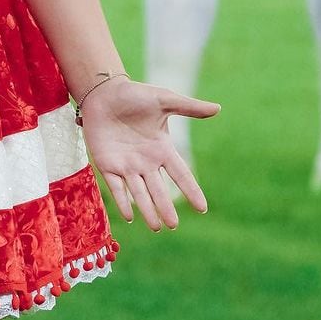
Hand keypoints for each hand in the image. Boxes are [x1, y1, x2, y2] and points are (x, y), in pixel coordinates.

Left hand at [78, 77, 219, 230]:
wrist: (102, 92)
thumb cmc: (134, 95)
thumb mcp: (163, 100)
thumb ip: (188, 107)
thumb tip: (218, 108)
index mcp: (162, 148)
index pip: (180, 174)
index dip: (191, 190)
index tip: (202, 209)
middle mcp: (146, 161)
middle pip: (158, 189)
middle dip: (165, 207)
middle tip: (173, 225)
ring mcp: (126, 165)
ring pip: (139, 192)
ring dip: (147, 210)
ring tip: (156, 227)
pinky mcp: (107, 164)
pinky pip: (116, 186)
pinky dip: (122, 201)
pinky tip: (129, 216)